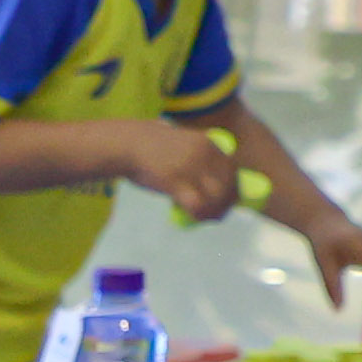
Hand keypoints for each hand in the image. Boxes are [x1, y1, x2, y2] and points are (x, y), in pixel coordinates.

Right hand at [116, 121, 241, 216]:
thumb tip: (214, 185)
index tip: (227, 201)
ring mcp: (190, 167)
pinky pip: (197, 204)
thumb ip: (201, 160)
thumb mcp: (185, 145)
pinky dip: (199, 215)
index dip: (233, 188)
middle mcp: (204, 153)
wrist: (128, 143)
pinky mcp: (175, 181)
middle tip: (217, 215)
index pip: (232, 170)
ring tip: (205, 218)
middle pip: (227, 185)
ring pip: (216, 197)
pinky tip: (193, 217)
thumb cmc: (154, 148)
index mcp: (209, 143)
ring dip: (214, 212)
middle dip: (226, 204)